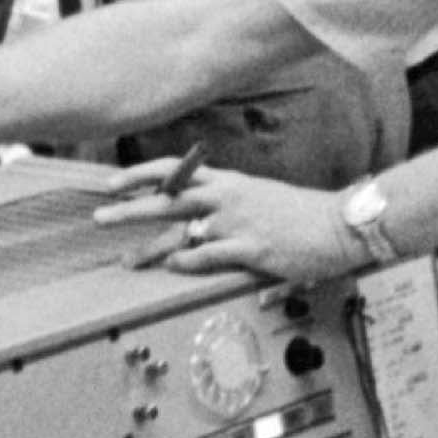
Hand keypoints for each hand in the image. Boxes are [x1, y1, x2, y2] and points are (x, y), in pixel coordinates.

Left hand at [92, 157, 352, 279]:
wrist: (338, 223)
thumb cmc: (298, 213)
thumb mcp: (257, 197)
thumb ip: (224, 203)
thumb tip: (194, 217)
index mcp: (227, 182)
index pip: (174, 171)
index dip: (139, 175)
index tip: (111, 183)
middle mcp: (227, 198)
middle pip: (168, 199)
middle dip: (130, 209)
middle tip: (99, 217)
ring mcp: (238, 223)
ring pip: (183, 231)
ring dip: (151, 246)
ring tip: (127, 260)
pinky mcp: (252, 249)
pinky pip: (211, 255)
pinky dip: (189, 261)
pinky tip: (173, 266)